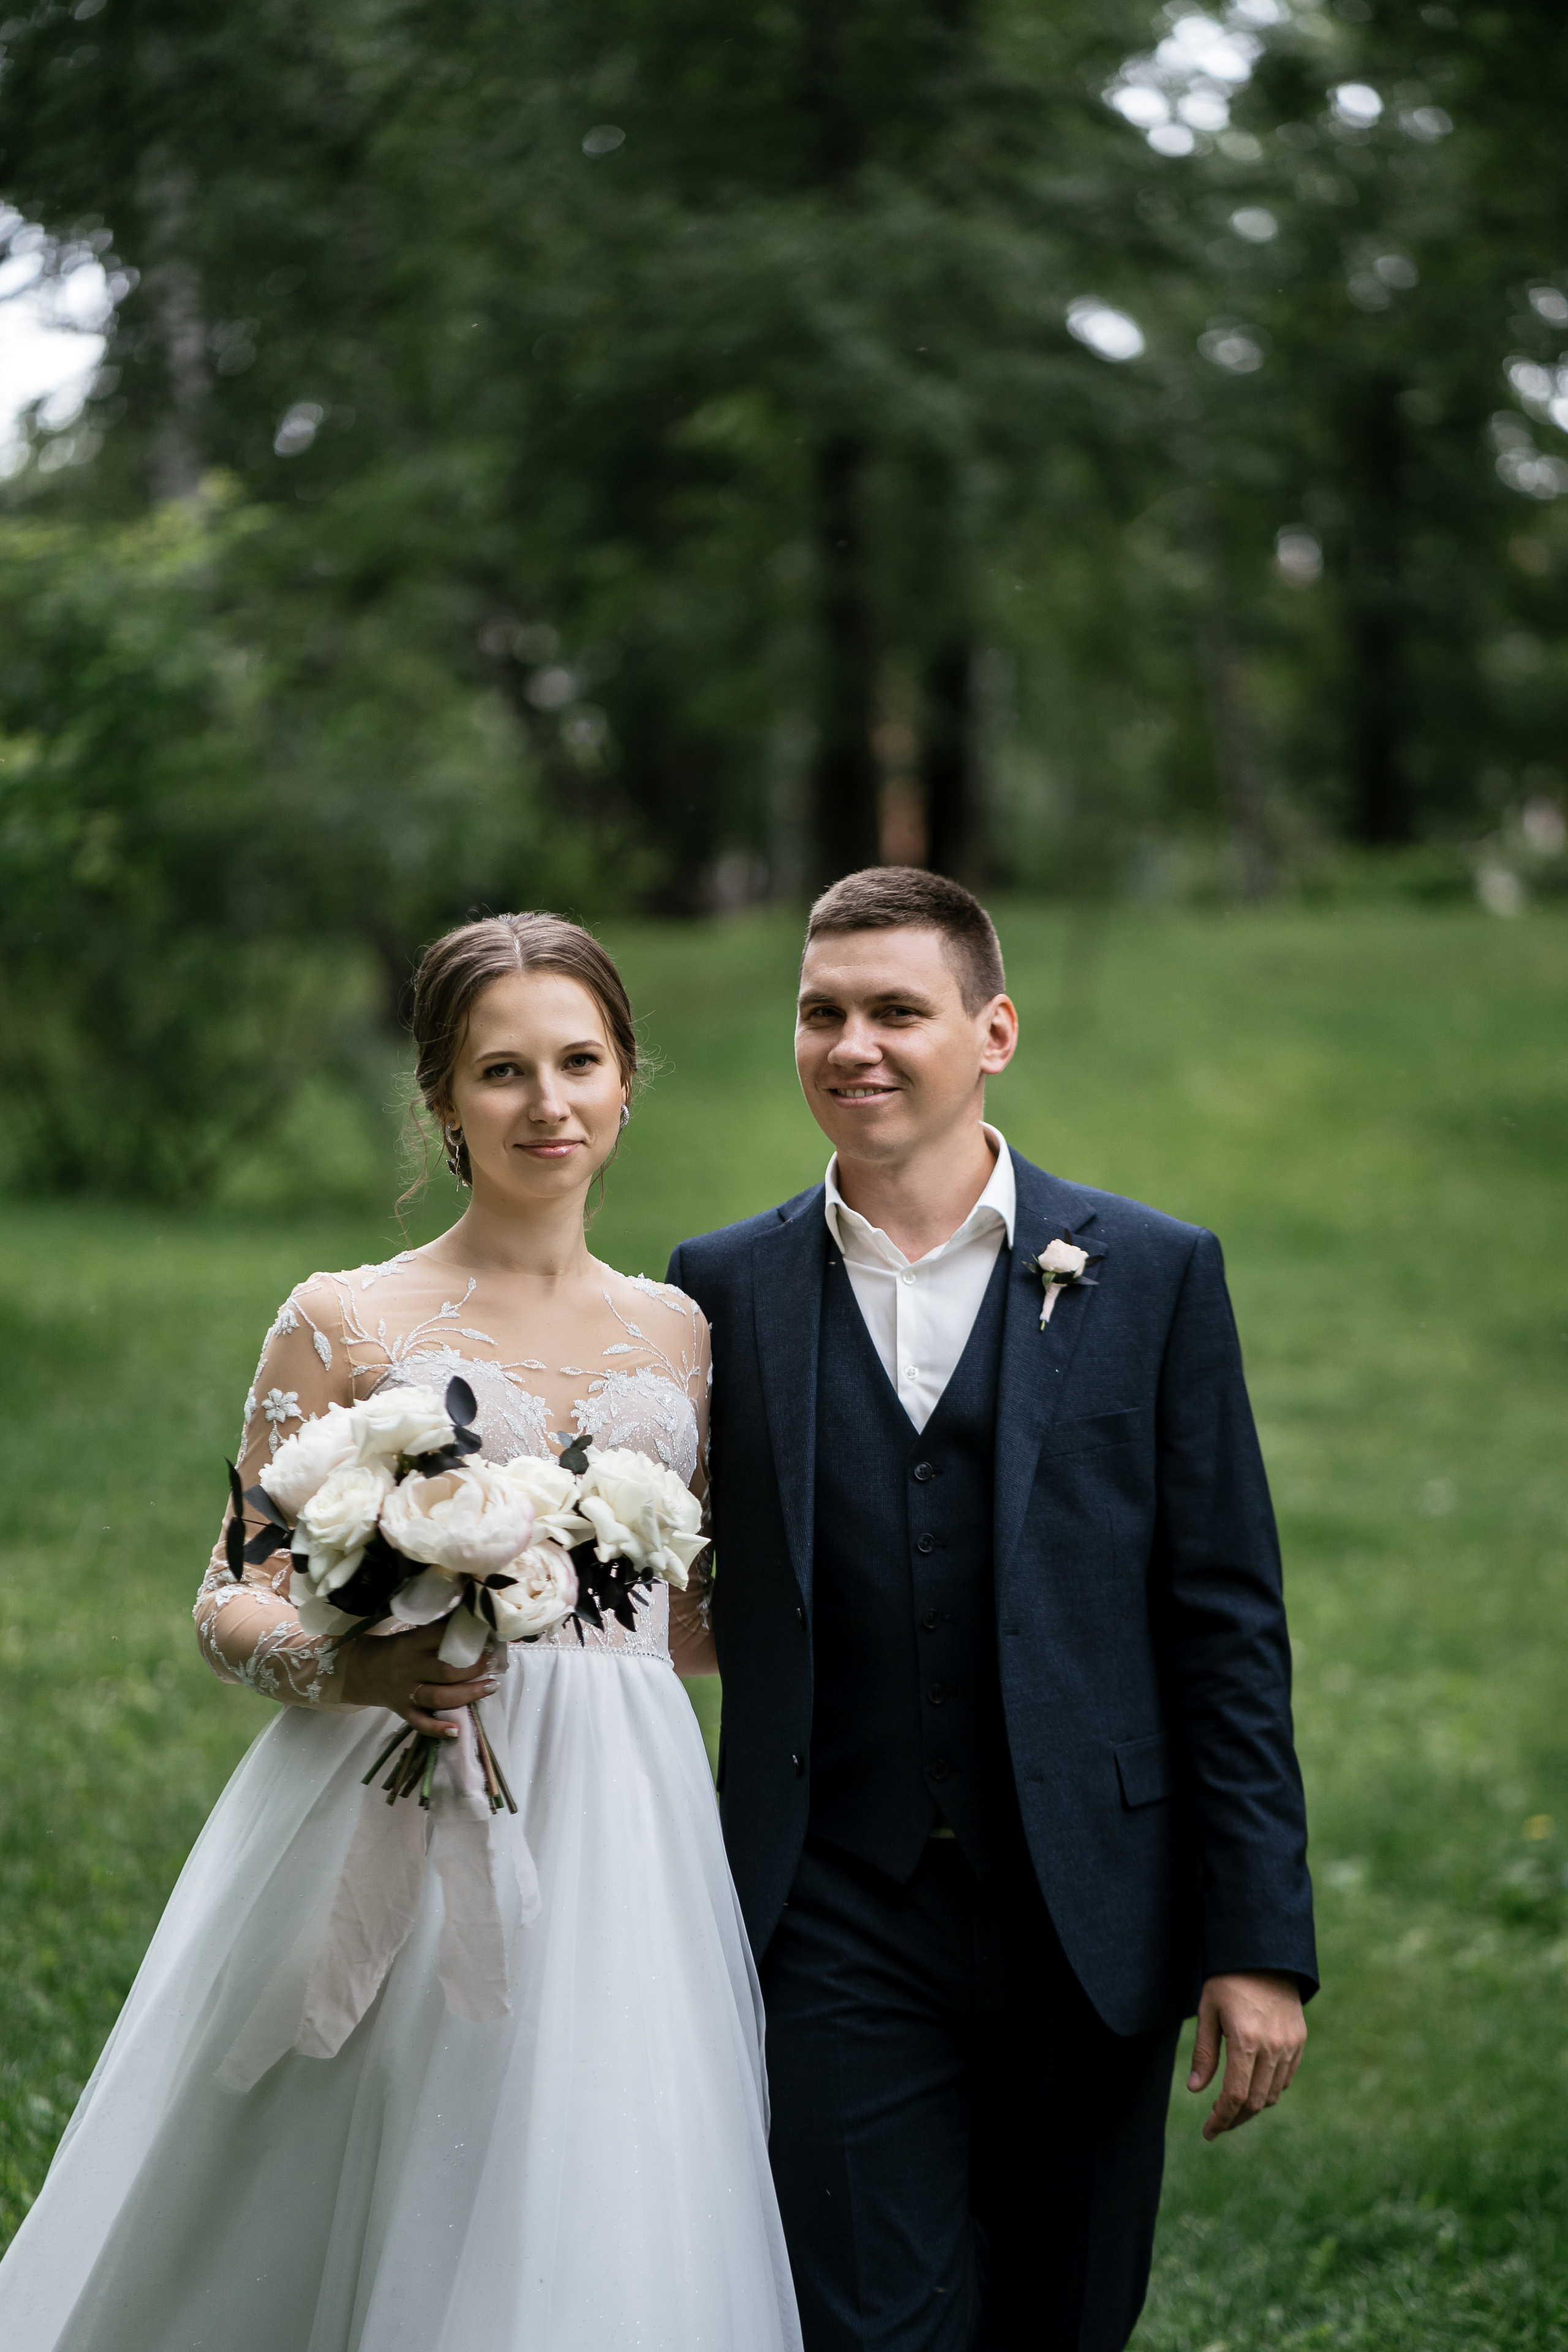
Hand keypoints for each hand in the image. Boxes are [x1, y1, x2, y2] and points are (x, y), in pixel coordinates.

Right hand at [338, 1621, 500, 1738]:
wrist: (364, 1671)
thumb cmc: (398, 1650)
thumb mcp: (414, 1635)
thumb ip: (439, 1630)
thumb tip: (474, 1619)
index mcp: (412, 1644)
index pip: (440, 1638)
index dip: (465, 1639)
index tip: (489, 1640)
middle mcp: (409, 1669)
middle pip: (445, 1670)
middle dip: (473, 1668)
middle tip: (493, 1663)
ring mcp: (406, 1693)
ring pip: (438, 1697)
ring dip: (467, 1694)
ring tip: (491, 1686)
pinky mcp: (403, 1712)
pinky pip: (420, 1723)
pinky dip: (437, 1730)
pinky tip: (457, 1731)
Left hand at [1188, 1970, 1305, 2140]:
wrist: (1265, 1954)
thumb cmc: (1228, 1979)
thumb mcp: (1208, 2011)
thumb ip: (1204, 2053)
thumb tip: (1196, 2090)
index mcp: (1246, 2041)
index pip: (1236, 2096)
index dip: (1221, 2119)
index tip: (1208, 2131)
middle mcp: (1272, 2048)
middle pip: (1255, 2102)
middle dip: (1234, 2119)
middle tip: (1216, 2125)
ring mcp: (1289, 2046)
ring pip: (1272, 2094)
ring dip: (1252, 2108)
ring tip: (1231, 2108)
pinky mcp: (1298, 2041)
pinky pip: (1285, 2078)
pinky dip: (1268, 2090)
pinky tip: (1252, 2087)